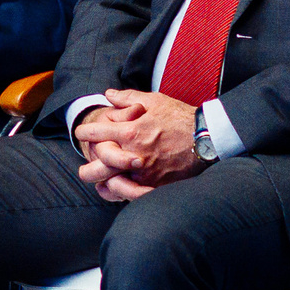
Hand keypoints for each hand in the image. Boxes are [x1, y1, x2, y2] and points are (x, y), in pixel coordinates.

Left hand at [73, 89, 202, 201]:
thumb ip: (128, 98)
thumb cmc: (181, 117)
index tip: (82, 133)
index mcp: (131, 131)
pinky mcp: (156, 185)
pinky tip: (118, 191)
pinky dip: (123, 194)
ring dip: (103, 182)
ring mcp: (145, 173)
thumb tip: (109, 95)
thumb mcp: (155, 101)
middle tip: (84, 167)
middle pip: (98, 164)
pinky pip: (132, 194)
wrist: (208, 138)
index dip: (85, 132)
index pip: (97, 133)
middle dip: (87, 166)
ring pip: (112, 184)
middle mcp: (134, 154)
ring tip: (99, 182)